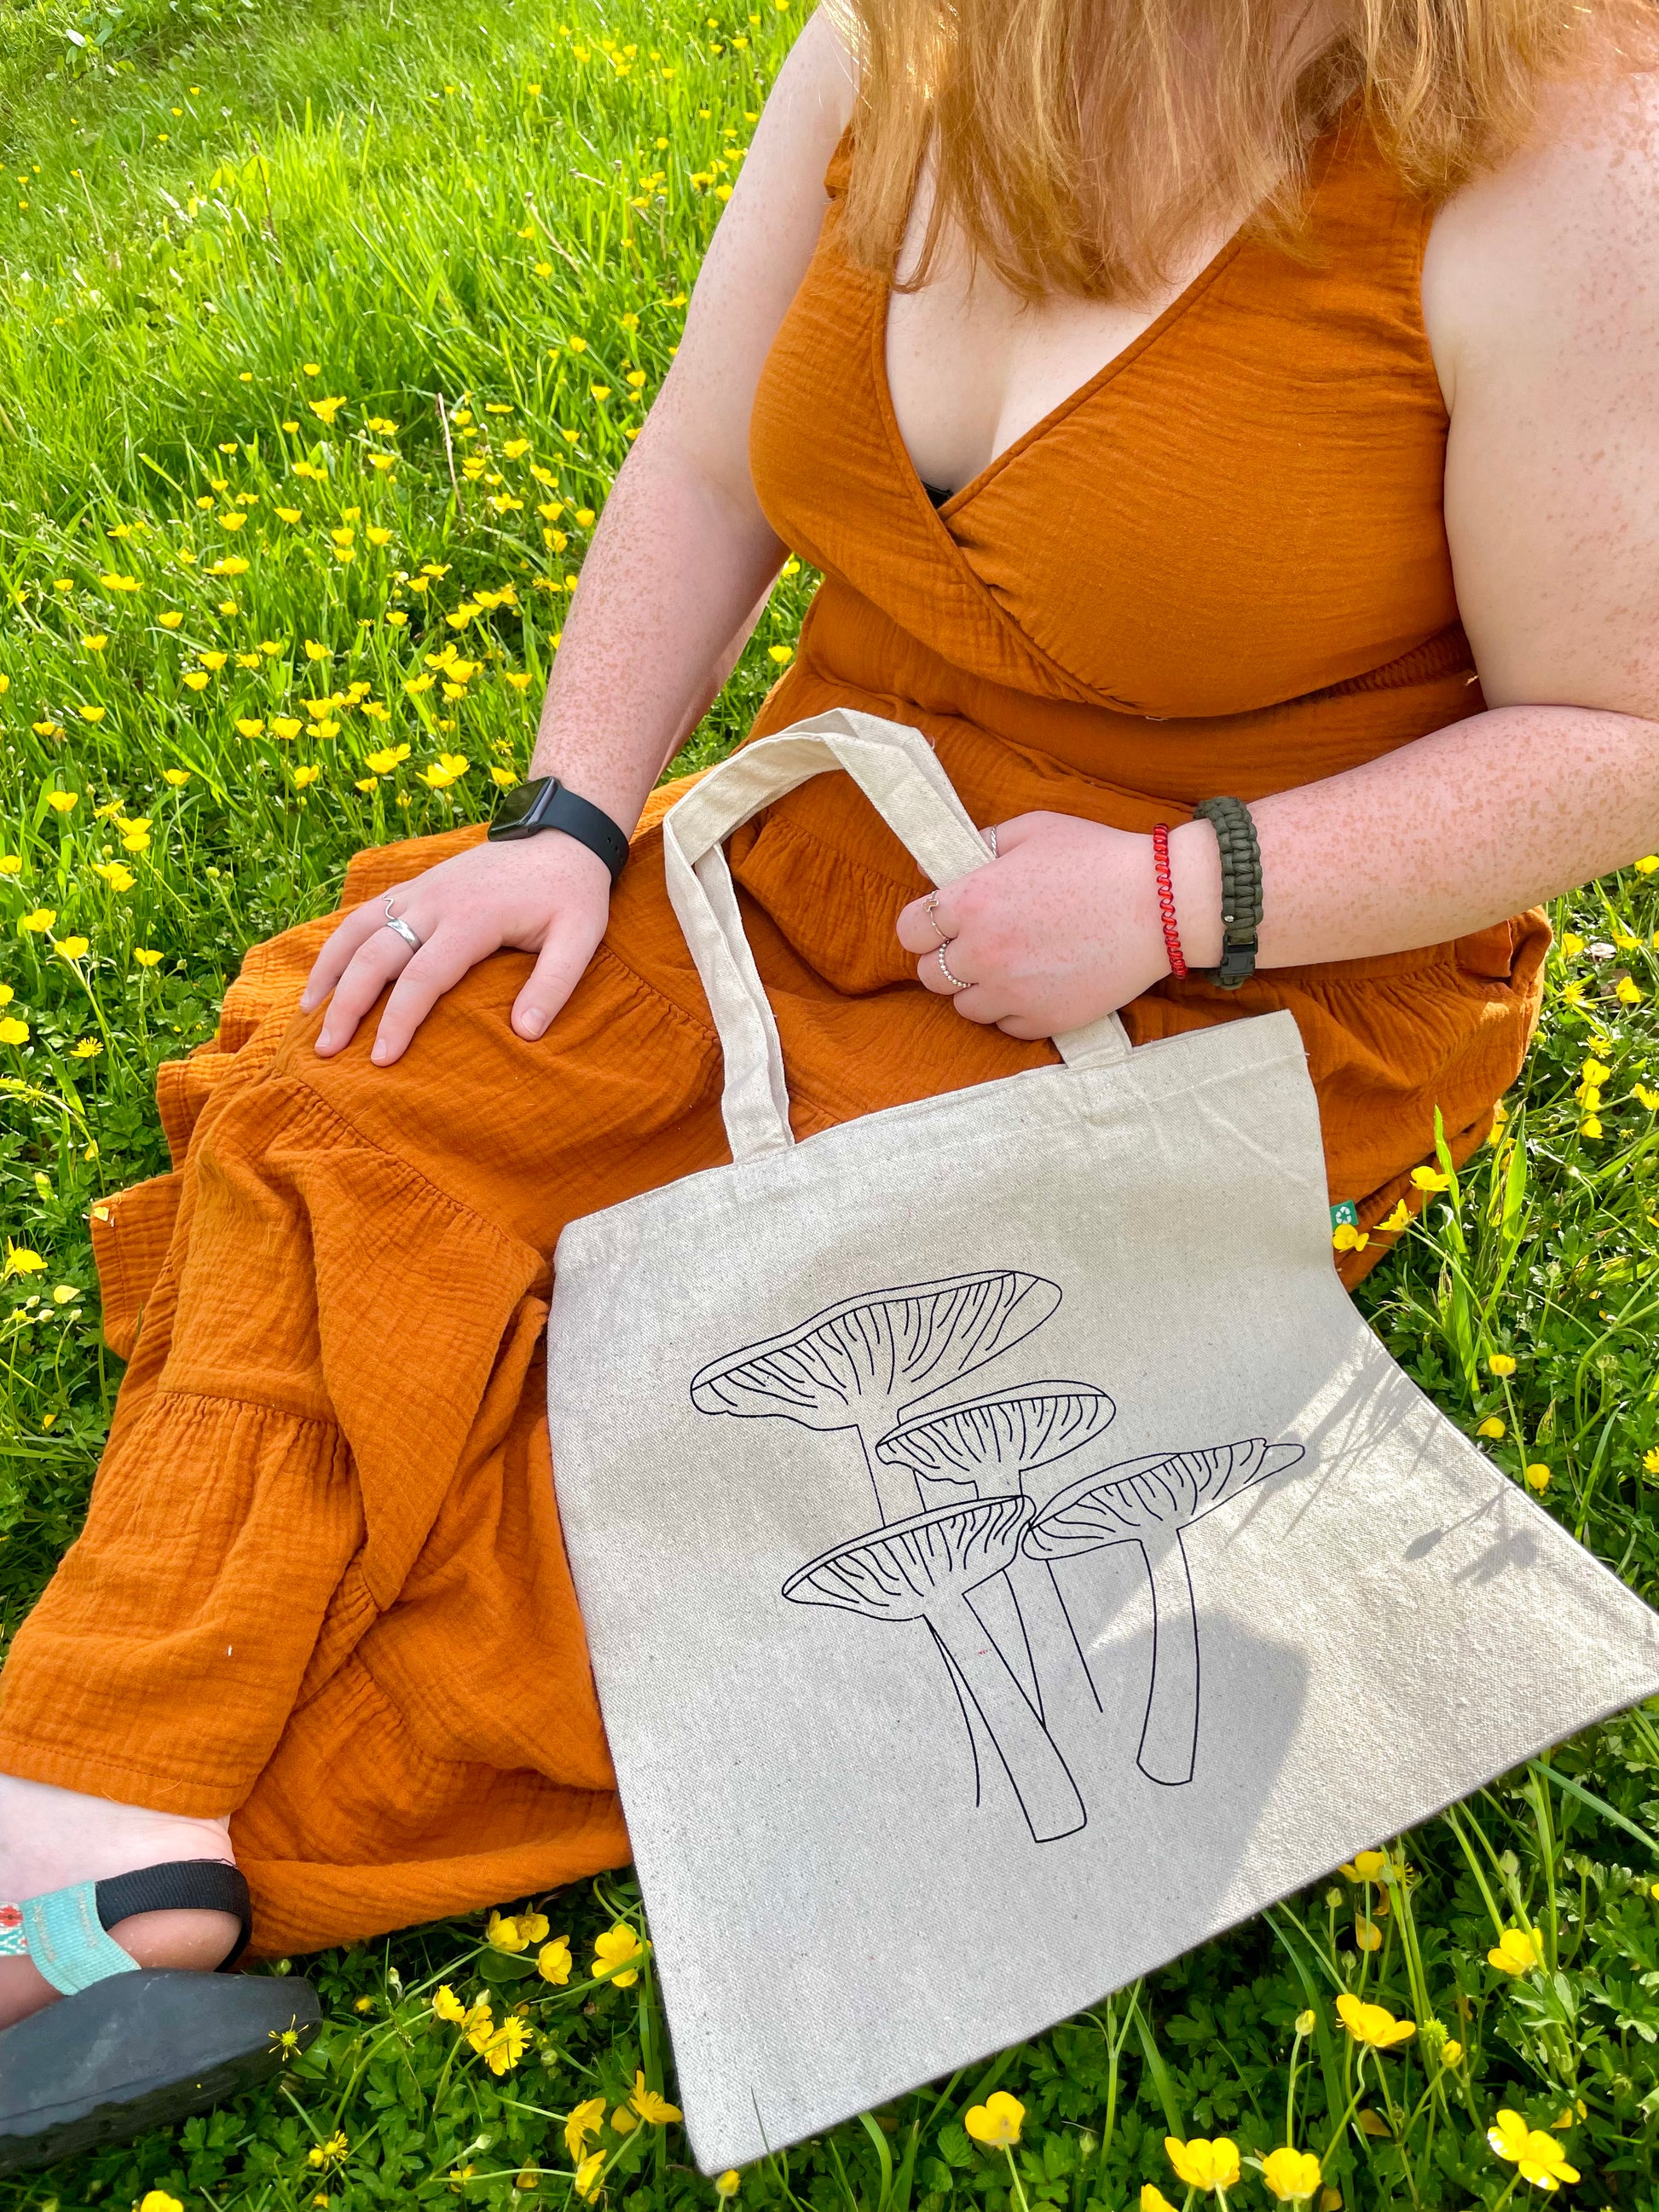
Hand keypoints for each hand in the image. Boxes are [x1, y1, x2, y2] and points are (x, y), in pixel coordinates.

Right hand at [300, 832, 613, 1064]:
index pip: (423, 976)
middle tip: (327, 1052)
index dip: (398, 1019)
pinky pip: (363, 915)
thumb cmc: (571, 894)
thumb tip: (524, 1034)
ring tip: (307, 1017)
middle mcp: (434, 902)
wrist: (560, 834)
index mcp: (472, 918)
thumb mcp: (581, 937)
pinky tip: (323, 977)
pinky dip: (336, 945)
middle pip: (374, 956)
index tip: (382, 1059)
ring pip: (355, 930)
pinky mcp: (414, 887)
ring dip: (327, 972)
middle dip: (346, 1005)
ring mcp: (419, 891)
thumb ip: (555, 984)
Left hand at [895, 813, 1216, 1038]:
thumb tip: (952, 867)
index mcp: (971, 901)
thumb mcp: (1034, 830)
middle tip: (980, 943)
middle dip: (948, 958)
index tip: (942, 923)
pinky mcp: (1043, 1020)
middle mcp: (983, 952)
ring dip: (980, 988)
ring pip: (964, 1006)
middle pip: (929, 975)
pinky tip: (1039, 984)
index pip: (909, 931)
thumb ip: (983, 846)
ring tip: (1013, 965)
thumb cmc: (1099, 858)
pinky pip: (1006, 1025)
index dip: (923, 926)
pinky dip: (1015, 1009)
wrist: (1162, 904)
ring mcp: (1011, 992)